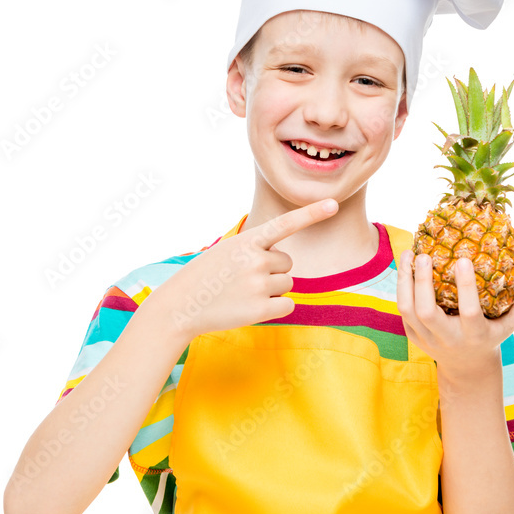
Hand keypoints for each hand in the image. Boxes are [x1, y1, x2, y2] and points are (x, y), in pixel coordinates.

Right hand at [152, 198, 339, 342]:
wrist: (180, 305)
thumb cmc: (206, 276)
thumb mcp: (227, 250)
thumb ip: (256, 249)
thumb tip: (285, 264)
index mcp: (247, 240)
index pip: (285, 224)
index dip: (311, 213)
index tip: (333, 204)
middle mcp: (256, 259)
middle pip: (287, 263)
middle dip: (272, 271)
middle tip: (243, 279)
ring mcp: (259, 285)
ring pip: (287, 284)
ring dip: (271, 289)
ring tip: (242, 293)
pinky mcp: (261, 309)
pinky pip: (287, 305)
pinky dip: (275, 308)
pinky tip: (251, 307)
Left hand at [396, 251, 513, 377]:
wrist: (466, 367)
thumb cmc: (493, 334)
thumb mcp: (513, 322)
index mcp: (474, 335)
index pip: (469, 311)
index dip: (466, 285)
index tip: (463, 259)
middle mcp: (447, 339)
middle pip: (426, 311)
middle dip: (422, 281)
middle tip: (425, 255)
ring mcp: (426, 339)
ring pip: (407, 309)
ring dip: (405, 280)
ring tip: (409, 253)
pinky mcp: (413, 335)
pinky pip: (403, 309)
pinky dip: (402, 286)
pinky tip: (406, 265)